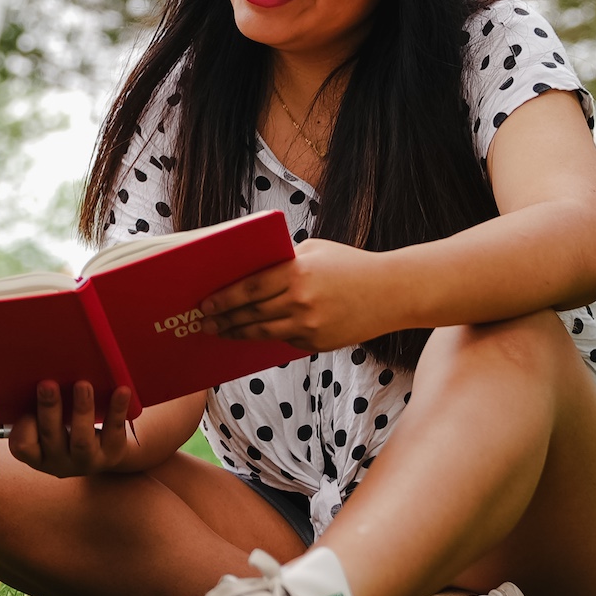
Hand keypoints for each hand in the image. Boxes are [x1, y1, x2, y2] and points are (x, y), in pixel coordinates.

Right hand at [6, 380, 134, 477]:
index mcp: (38, 455)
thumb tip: (36, 366)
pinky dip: (117, 410)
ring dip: (82, 410)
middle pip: (51, 436)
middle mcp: (59, 463)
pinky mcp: (111, 455)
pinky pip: (114, 431)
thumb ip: (36, 406)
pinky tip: (121, 391)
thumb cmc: (63, 428)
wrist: (101, 450)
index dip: (23, 428)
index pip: (23, 446)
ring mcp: (86, 461)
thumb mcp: (46, 424)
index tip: (27, 407)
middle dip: (49, 409)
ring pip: (82, 440)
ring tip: (83, 385)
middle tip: (48, 384)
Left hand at [199, 238, 385, 350]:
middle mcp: (301, 302)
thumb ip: (284, 260)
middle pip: (251, 314)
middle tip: (204, 322)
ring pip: (263, 333)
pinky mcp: (319, 343)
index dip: (223, 298)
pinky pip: (285, 340)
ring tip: (221, 332)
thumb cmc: (350, 265)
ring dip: (238, 334)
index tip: (204, 303)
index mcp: (297, 273)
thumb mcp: (315, 251)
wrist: (391, 292)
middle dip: (224, 319)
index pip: (249, 289)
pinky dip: (268, 337)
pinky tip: (251, 334)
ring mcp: (311, 326)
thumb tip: (248, 271)